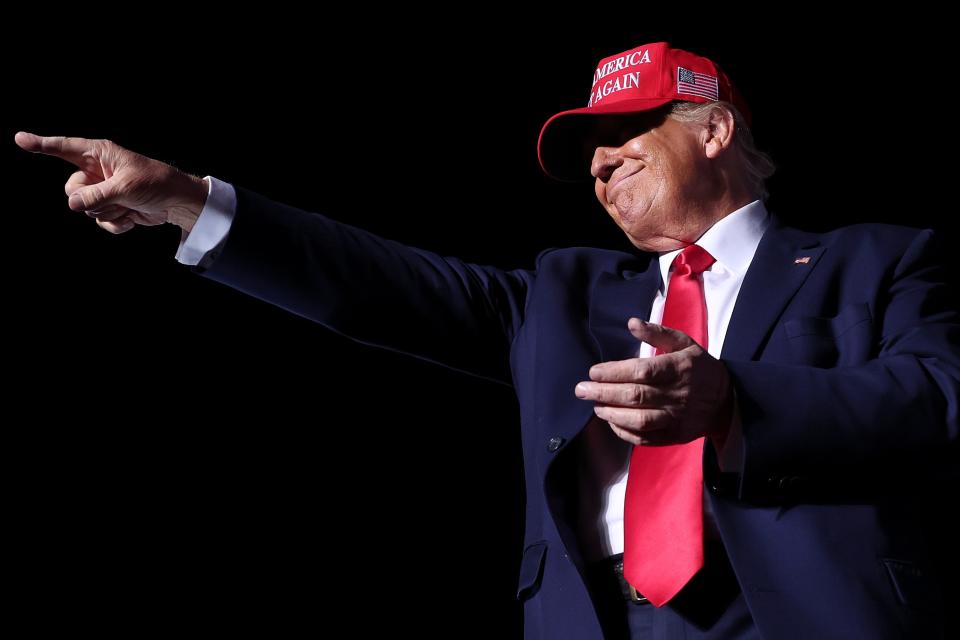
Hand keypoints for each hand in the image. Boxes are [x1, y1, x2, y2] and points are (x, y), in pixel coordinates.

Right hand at [14, 132, 207, 233]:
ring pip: (86, 209)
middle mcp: (97, 171)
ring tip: (129, 204)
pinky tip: (132, 217)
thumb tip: (72, 204)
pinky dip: (116, 223)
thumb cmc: (155, 183)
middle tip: (115, 196)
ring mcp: (103, 191)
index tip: (19, 139)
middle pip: (71, 189)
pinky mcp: (111, 208)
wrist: (178, 203)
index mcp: (100, 154)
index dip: (41, 144)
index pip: (64, 148)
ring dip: (109, 211)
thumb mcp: (126, 187)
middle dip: (90, 198)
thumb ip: (97, 195)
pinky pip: (100, 221)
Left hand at [575, 318, 733, 445]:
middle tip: (582, 390)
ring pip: (639, 420)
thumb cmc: (699, 368)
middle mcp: (677, 394)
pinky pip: (646, 438)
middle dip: (604, 392)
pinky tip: (611, 421)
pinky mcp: (674, 435)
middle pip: (635, 396)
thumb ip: (657, 332)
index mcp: (678, 368)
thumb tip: (632, 323)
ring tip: (595, 406)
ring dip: (612, 414)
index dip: (615, 372)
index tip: (594, 371)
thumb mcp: (684, 343)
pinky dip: (625, 432)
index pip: (642, 371)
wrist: (727, 400)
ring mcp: (676, 418)